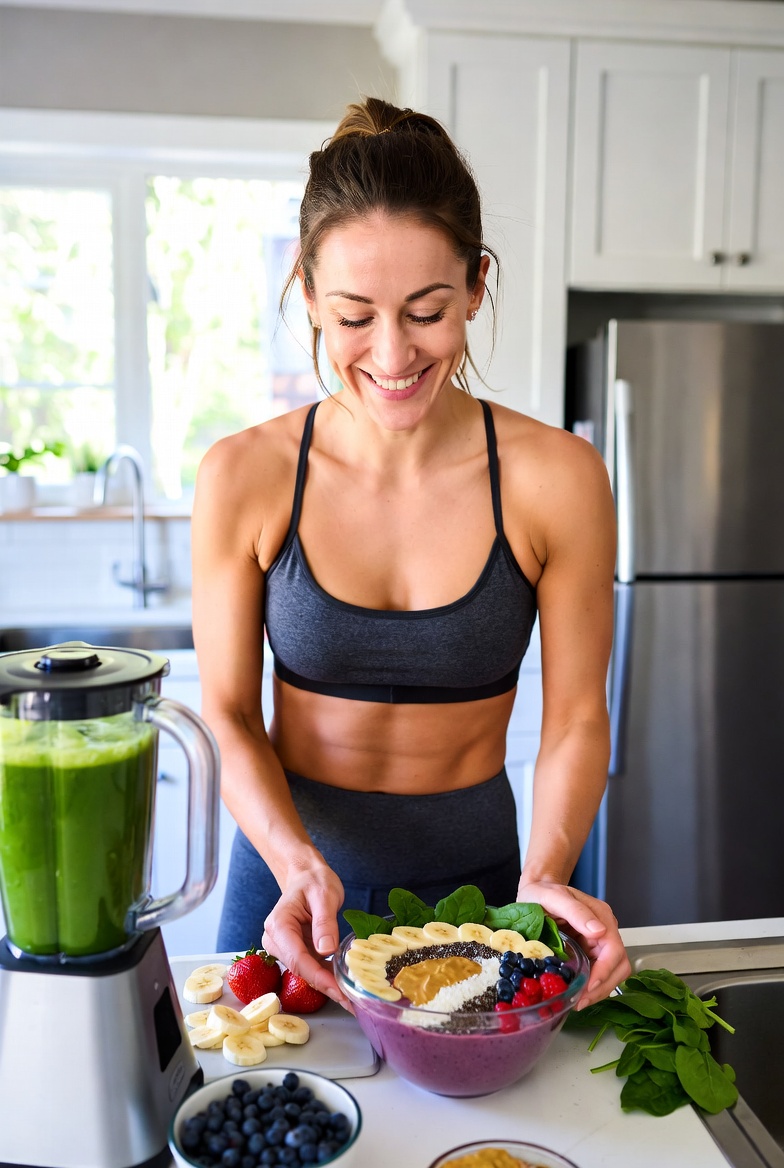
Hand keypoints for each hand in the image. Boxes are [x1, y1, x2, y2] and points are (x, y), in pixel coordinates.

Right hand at [261, 865, 352, 1009]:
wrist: (306, 875)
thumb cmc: (314, 880)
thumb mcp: (324, 894)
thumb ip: (325, 922)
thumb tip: (326, 950)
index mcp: (279, 925)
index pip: (298, 958)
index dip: (319, 977)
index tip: (339, 991)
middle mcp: (276, 939)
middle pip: (301, 969)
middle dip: (326, 986)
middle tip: (351, 1001)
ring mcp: (284, 947)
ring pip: (306, 971)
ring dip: (328, 984)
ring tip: (352, 997)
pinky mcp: (295, 950)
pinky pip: (310, 966)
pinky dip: (327, 975)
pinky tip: (344, 984)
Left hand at [516, 878, 630, 1008]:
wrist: (535, 890)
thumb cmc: (541, 891)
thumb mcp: (553, 897)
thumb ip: (576, 911)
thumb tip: (598, 931)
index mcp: (600, 916)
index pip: (614, 950)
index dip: (604, 972)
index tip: (588, 986)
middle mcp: (604, 929)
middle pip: (619, 965)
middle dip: (603, 986)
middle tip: (581, 1001)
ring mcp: (598, 941)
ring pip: (613, 972)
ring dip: (599, 990)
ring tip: (579, 1001)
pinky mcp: (590, 950)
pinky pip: (599, 972)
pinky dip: (592, 986)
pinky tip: (578, 992)